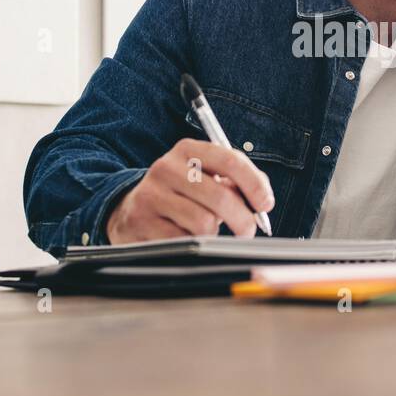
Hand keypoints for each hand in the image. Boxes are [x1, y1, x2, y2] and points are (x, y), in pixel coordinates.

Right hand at [106, 139, 274, 242]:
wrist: (130, 210)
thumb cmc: (181, 194)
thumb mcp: (204, 177)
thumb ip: (235, 181)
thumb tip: (262, 199)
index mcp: (187, 150)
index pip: (230, 160)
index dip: (254, 184)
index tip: (265, 204)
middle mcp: (166, 168)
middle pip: (220, 197)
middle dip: (243, 220)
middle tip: (247, 231)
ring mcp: (151, 195)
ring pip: (203, 223)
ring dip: (214, 234)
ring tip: (208, 231)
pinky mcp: (141, 223)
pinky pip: (184, 241)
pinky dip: (193, 245)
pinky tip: (186, 237)